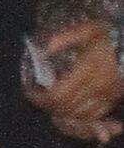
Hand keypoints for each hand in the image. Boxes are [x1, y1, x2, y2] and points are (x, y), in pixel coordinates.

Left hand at [29, 21, 121, 138]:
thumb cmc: (110, 38)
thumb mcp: (87, 30)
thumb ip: (64, 38)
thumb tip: (45, 49)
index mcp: (87, 71)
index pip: (57, 96)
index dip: (40, 99)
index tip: (31, 93)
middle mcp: (97, 88)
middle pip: (66, 109)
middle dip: (49, 106)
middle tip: (39, 98)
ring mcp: (107, 96)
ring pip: (79, 117)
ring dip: (63, 113)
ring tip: (52, 104)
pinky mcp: (114, 100)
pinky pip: (94, 116)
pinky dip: (80, 117)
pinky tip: (72, 110)